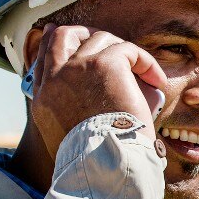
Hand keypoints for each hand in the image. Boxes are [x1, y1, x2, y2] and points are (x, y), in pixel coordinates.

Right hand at [27, 23, 168, 157]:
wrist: (104, 164)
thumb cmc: (97, 160)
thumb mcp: (71, 137)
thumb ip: (76, 112)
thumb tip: (106, 95)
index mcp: (44, 98)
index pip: (45, 58)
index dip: (55, 43)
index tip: (62, 35)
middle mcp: (56, 79)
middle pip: (64, 36)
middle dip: (85, 33)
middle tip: (109, 43)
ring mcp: (78, 68)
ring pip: (100, 40)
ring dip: (124, 53)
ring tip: (141, 75)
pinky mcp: (105, 64)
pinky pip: (128, 50)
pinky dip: (146, 62)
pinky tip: (155, 80)